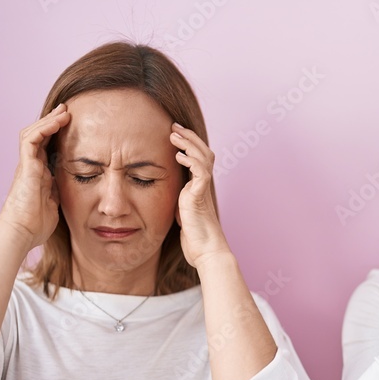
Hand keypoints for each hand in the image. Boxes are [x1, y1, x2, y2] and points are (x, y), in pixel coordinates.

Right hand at [0, 103, 70, 252]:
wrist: (21, 233)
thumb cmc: (35, 225)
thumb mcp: (53, 204)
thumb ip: (57, 192)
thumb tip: (67, 186)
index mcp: (38, 175)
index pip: (46, 148)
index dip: (56, 135)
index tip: (70, 125)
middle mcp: (30, 167)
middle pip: (38, 136)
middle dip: (52, 122)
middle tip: (66, 110)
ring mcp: (26, 166)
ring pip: (33, 133)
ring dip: (49, 120)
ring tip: (64, 111)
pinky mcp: (25, 167)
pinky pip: (31, 140)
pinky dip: (44, 128)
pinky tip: (58, 121)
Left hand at [171, 123, 231, 267]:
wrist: (207, 253)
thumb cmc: (195, 238)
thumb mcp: (182, 214)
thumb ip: (179, 201)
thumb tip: (172, 197)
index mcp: (198, 188)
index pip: (198, 159)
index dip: (188, 145)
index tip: (174, 134)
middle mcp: (203, 186)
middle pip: (203, 152)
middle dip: (189, 137)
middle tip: (174, 126)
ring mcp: (203, 191)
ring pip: (203, 158)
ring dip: (189, 144)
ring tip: (174, 134)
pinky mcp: (201, 197)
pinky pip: (200, 173)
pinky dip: (191, 161)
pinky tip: (179, 156)